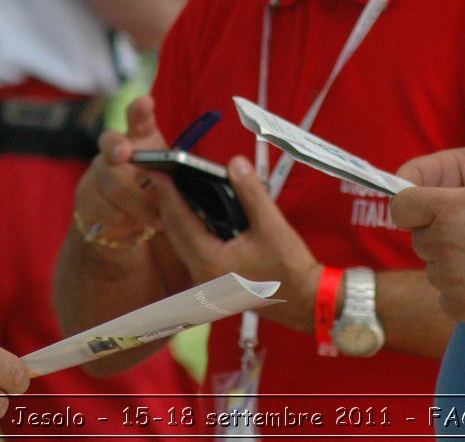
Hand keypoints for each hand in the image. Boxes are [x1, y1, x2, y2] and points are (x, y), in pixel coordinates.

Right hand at [73, 96, 168, 245]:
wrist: (122, 224)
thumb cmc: (152, 191)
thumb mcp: (167, 180)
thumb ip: (174, 174)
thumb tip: (193, 178)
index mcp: (140, 139)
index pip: (139, 118)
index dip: (141, 110)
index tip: (145, 102)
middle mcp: (114, 150)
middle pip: (110, 142)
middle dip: (117, 146)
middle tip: (125, 152)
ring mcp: (96, 173)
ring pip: (111, 184)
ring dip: (137, 204)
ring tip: (158, 219)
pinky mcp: (85, 198)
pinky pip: (102, 209)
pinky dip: (124, 221)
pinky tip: (137, 228)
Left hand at [155, 156, 320, 332]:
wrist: (305, 300)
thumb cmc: (289, 269)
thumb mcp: (271, 224)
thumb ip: (251, 191)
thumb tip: (236, 164)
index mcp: (211, 261)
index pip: (181, 221)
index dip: (169, 194)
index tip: (160, 173)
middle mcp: (202, 275)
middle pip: (174, 233)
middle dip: (168, 204)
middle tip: (163, 177)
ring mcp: (206, 282)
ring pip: (181, 245)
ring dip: (177, 219)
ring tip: (175, 192)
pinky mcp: (213, 283)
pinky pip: (192, 253)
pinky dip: (190, 232)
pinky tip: (196, 217)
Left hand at [390, 173, 464, 325]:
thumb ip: (446, 169)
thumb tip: (405, 183)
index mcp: (450, 209)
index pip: (400, 206)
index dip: (414, 204)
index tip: (428, 207)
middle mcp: (445, 245)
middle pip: (420, 238)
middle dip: (440, 232)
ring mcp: (453, 280)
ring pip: (434, 267)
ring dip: (452, 261)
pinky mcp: (462, 308)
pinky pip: (445, 296)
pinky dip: (462, 289)